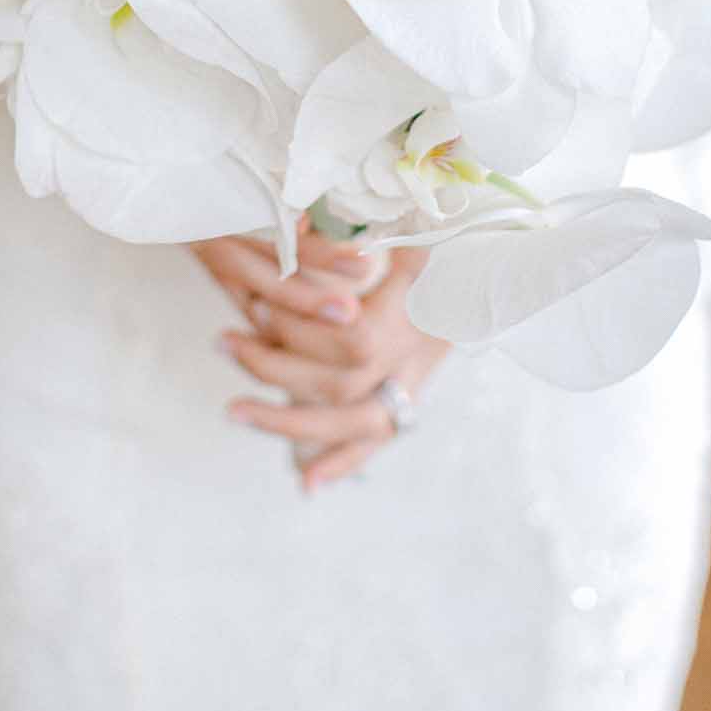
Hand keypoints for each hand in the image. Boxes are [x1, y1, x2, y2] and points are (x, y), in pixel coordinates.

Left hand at [197, 232, 451, 491]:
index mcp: (409, 313)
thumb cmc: (443, 243)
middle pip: (338, 383)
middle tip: (223, 340)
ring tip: (232, 409)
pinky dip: (341, 464)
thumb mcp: (409, 230)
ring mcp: (409, 387)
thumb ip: (369, 232)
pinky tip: (306, 486)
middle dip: (274, 366)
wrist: (486, 274)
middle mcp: (410, 358)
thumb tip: (298, 224)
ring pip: (347, 423)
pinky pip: (374, 443)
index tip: (255, 300)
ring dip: (285, 421)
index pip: (351, 337)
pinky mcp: (408, 403)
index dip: (302, 325)